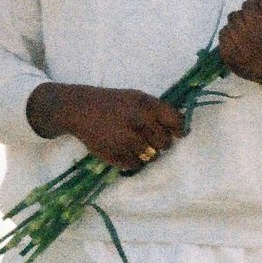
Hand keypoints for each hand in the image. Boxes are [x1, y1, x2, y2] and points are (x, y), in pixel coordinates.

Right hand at [26, 83, 185, 171]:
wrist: (80, 109)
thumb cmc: (113, 103)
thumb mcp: (137, 97)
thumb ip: (159, 110)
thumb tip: (181, 131)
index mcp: (147, 106)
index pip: (176, 122)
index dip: (178, 129)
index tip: (176, 133)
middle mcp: (139, 123)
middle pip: (165, 144)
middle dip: (159, 142)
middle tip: (146, 136)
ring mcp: (127, 141)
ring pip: (152, 157)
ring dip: (146, 152)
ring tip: (131, 142)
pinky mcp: (116, 156)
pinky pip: (136, 165)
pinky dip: (132, 160)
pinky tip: (122, 148)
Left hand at [218, 0, 261, 94]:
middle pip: (248, 6)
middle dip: (252, 7)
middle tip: (256, 16)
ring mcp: (246, 51)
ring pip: (233, 17)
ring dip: (241, 19)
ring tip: (249, 27)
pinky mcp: (232, 59)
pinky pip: (223, 33)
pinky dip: (231, 32)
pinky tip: (240, 38)